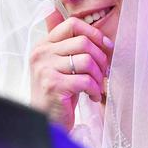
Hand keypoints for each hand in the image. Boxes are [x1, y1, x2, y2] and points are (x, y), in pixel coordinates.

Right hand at [30, 16, 113, 131]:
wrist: (46, 122)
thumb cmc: (59, 94)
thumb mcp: (62, 65)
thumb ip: (73, 48)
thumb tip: (100, 35)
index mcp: (43, 45)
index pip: (72, 24)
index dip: (94, 33)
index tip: (106, 46)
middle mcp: (41, 53)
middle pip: (83, 42)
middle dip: (100, 58)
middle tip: (102, 72)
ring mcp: (45, 69)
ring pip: (87, 60)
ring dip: (98, 76)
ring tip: (96, 86)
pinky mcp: (53, 85)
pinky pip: (85, 80)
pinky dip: (95, 89)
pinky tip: (92, 96)